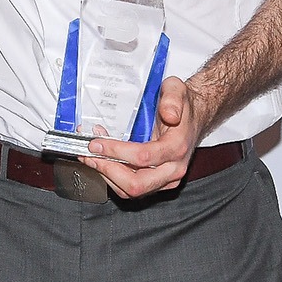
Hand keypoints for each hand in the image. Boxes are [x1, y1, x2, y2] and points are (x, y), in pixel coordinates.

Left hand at [82, 77, 207, 198]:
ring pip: (131, 191)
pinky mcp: (157, 183)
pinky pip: (131, 189)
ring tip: (90, 156)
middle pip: (136, 184)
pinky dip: (112, 178)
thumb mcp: (177, 90)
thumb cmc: (182, 104)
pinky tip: (101, 161)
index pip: (143, 157)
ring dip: (106, 175)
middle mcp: (173, 169)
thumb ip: (172, 99)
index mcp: (177, 147)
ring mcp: (166, 179)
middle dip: (107, 169)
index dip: (116, 152)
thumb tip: (169, 114)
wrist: (192, 117)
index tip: (96, 142)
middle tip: (89, 154)